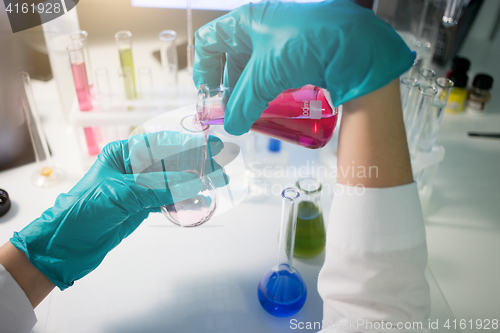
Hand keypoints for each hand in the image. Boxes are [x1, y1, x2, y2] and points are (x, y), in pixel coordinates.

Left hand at [10, 132, 225, 289]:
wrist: (64, 246)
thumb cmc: (82, 212)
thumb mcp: (121, 195)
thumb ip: (157, 188)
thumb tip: (192, 183)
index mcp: (122, 153)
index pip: (162, 143)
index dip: (188, 144)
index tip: (211, 145)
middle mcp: (132, 167)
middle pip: (171, 161)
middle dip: (197, 163)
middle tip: (221, 166)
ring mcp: (137, 187)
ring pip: (172, 181)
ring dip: (194, 182)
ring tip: (218, 183)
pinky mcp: (140, 206)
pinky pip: (166, 199)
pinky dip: (183, 200)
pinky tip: (199, 201)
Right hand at [193, 0, 414, 134]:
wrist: (353, 45)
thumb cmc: (304, 44)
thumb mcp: (266, 76)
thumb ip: (243, 103)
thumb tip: (233, 125)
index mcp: (245, 22)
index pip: (209, 41)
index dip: (203, 68)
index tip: (208, 94)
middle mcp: (260, 29)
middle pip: (230, 58)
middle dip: (228, 86)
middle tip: (231, 110)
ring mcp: (280, 42)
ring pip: (253, 68)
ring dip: (249, 92)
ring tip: (250, 113)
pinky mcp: (297, 56)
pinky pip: (273, 74)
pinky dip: (267, 91)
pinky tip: (270, 106)